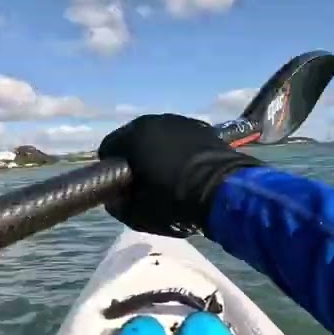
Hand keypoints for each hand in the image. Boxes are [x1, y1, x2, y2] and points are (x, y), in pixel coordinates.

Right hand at [98, 114, 261, 236]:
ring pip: (158, 136)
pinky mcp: (203, 128)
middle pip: (134, 138)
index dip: (111, 168)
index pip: (108, 148)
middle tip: (143, 182)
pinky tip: (187, 169)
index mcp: (134, 137)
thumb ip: (118, 204)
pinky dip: (179, 150)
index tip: (121, 186)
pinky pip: (180, 138)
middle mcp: (154, 121)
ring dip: (157, 151)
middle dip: (135, 157)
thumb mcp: (137, 214)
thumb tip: (116, 198)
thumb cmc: (174, 202)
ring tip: (168, 175)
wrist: (225, 193)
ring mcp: (181, 121)